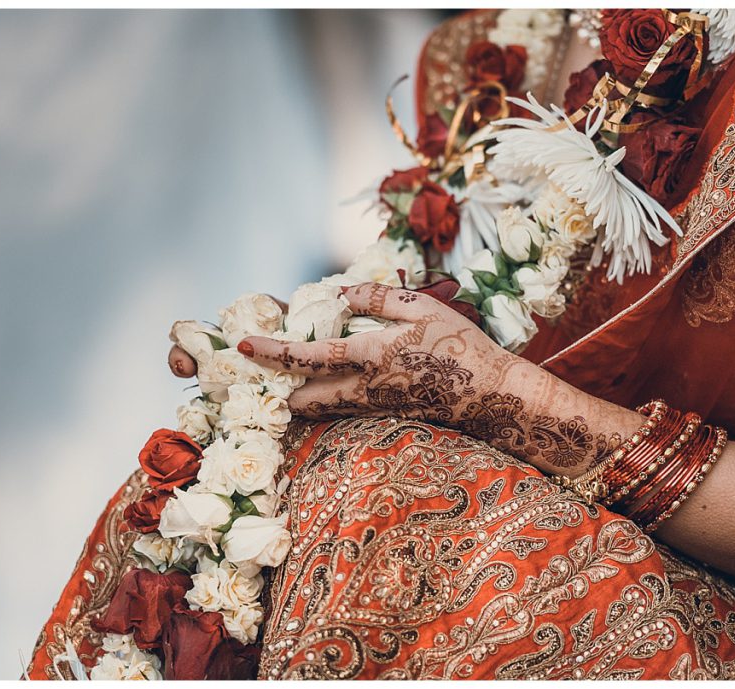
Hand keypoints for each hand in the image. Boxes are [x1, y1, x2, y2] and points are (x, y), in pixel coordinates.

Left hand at [238, 283, 614, 472]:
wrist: (491, 395)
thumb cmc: (460, 345)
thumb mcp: (422, 308)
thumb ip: (377, 298)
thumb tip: (340, 293)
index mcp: (368, 356)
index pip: (306, 356)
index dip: (271, 351)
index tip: (242, 346)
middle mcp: (362, 388)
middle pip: (302, 398)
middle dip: (280, 388)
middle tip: (266, 370)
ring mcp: (373, 407)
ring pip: (321, 408)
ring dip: (301, 394)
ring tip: (290, 375)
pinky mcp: (385, 416)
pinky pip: (342, 410)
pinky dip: (327, 397)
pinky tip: (332, 381)